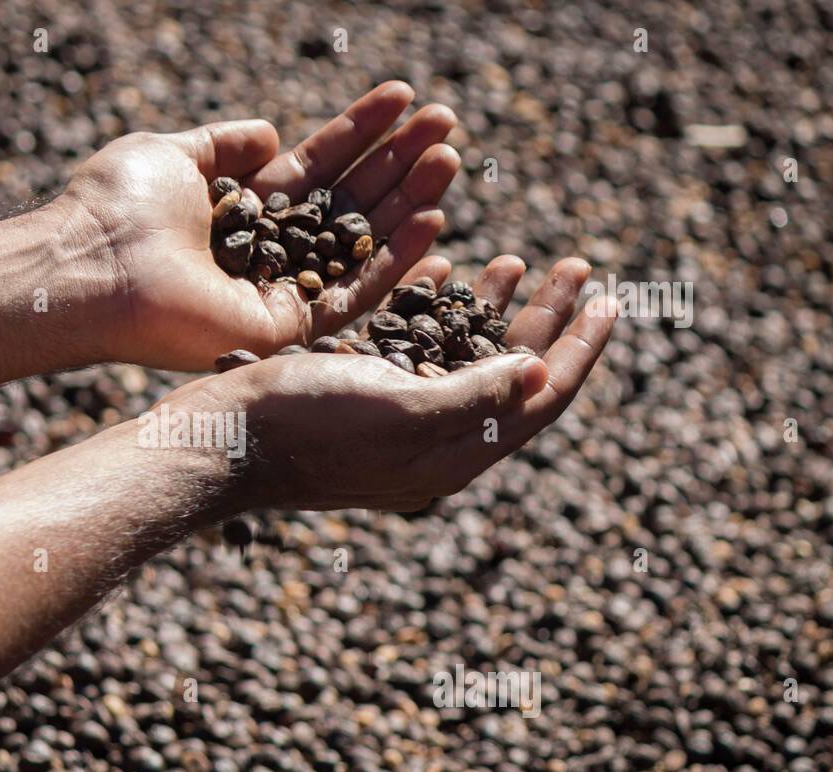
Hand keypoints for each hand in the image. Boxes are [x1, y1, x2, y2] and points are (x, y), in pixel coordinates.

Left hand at [59, 82, 459, 370]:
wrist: (90, 267)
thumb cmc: (117, 207)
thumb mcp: (171, 154)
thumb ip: (224, 144)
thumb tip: (270, 131)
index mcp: (244, 211)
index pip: (318, 168)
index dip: (360, 133)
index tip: (403, 98)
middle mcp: (269, 252)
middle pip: (350, 204)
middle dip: (398, 162)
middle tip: (445, 124)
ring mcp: (280, 292)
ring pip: (361, 246)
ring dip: (408, 203)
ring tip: (448, 158)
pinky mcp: (286, 330)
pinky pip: (354, 296)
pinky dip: (395, 263)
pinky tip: (432, 221)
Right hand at [157, 255, 616, 510]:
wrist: (220, 440)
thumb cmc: (305, 426)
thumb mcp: (399, 410)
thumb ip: (475, 395)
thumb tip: (543, 375)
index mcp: (454, 451)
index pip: (540, 399)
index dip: (581, 349)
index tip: (613, 301)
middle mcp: (433, 439)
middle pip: (511, 375)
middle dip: (548, 319)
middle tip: (577, 267)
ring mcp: (395, 419)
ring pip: (464, 359)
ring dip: (495, 309)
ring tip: (518, 260)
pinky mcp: (360, 397)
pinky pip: (416, 351)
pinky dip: (437, 311)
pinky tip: (444, 273)